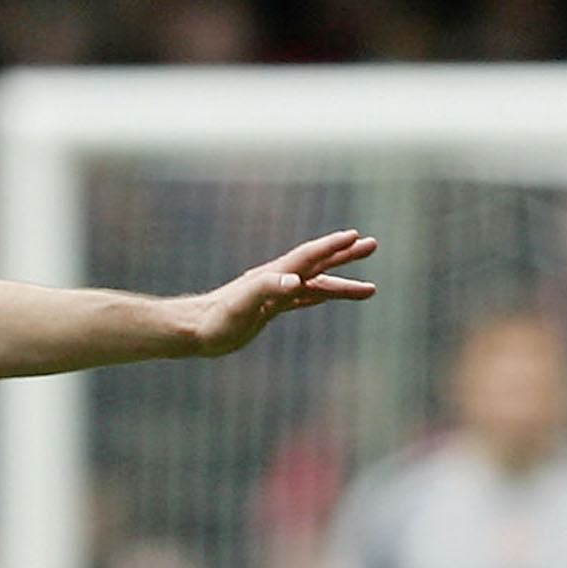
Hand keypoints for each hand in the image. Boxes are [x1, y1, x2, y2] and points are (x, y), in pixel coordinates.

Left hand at [191, 231, 378, 355]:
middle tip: (373, 245)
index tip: (356, 236)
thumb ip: (268, 289)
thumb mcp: (243, 305)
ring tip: (370, 288)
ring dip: (341, 284)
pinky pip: (300, 300)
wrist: (193, 331)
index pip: (309, 256)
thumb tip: (296, 283)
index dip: (332, 246)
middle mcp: (276, 281)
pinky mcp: (267, 310)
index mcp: (273, 276)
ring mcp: (273, 295)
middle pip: (317, 264)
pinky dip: (318, 296)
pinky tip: (327, 297)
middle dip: (345, 255)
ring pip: (315, 285)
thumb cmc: (215, 319)